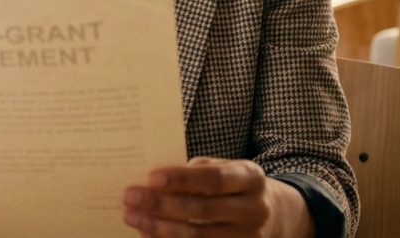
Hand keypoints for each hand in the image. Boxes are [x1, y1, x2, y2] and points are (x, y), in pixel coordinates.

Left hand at [121, 157, 311, 237]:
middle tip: (130, 197)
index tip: (151, 177)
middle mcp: (254, 209)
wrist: (268, 213)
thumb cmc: (231, 184)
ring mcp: (248, 237)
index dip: (182, 179)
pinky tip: (147, 234)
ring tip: (132, 217)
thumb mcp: (221, 168)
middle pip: (202, 210)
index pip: (214, 179)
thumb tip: (153, 182)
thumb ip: (194, 172)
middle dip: (161, 204)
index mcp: (251, 177)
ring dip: (159, 228)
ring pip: (197, 237)